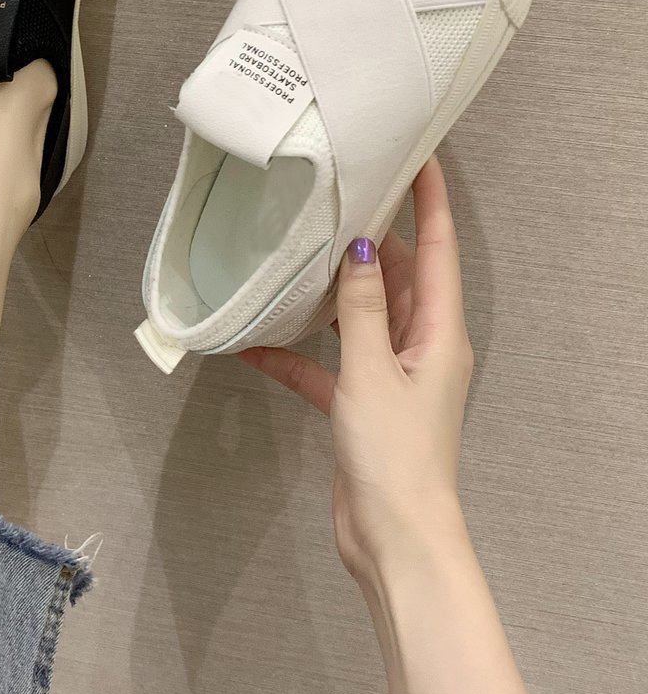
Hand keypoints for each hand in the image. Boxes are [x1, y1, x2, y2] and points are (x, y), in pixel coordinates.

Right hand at [241, 157, 473, 584]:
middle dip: (373, 237)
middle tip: (340, 193)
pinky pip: (328, 364)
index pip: (437, 250)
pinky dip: (297, 353)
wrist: (392, 537)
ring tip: (296, 253)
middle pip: (401, 277)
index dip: (430, 201)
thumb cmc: (395, 455)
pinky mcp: (362, 404)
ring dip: (331, 292)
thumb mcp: (371, 372)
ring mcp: (392, 376)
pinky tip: (253, 345)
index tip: (417, 155)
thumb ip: (362, 308)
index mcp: (440, 333)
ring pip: (362, 316)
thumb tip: (361, 248)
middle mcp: (422, 347)